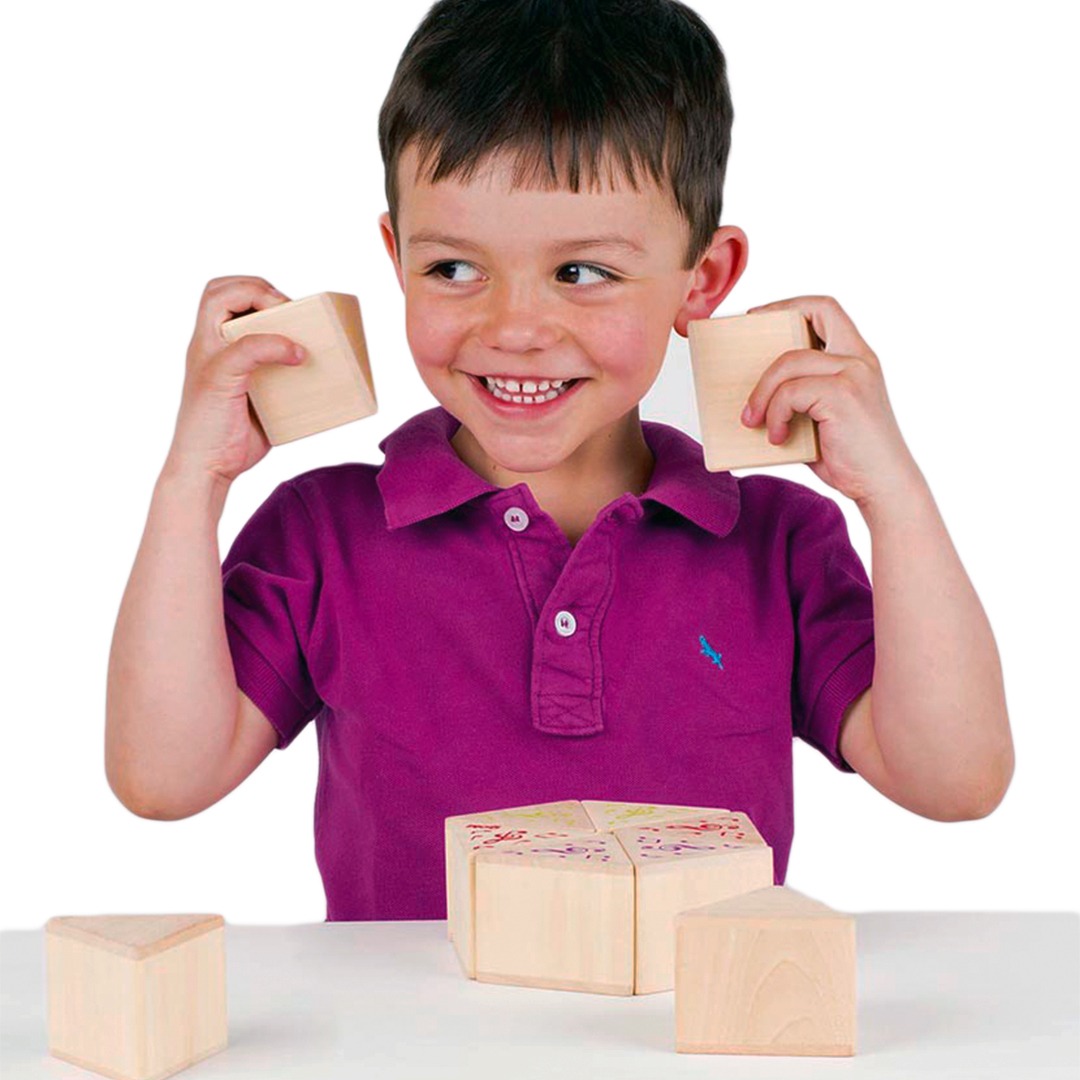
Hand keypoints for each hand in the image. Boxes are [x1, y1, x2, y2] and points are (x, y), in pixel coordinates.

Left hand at [164, 276, 304, 486]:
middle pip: (239, 299)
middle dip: (266, 296)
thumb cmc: (204, 423)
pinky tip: (308, 365)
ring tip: (303, 333)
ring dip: (283, 324)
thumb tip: (295, 346)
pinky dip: (294, 356)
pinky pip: (280, 361)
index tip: (277, 311)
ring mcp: (244, 367)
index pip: (222, 293)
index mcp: (207, 339)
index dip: (251, 291)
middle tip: (290, 312)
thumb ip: (252, 351)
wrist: (210, 467)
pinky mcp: (264, 388)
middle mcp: (224, 347)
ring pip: (261, 327)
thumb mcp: (222, 378)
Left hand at [740, 295, 923, 507]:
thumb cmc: (850, 457)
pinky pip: (790, 392)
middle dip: (768, 331)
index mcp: (858, 358)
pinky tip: (777, 437)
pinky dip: (775, 414)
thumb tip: (748, 396)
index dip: (790, 305)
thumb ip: (796, 397)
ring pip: (788, 362)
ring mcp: (854, 374)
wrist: (882, 487)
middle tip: (742, 360)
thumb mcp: (819, 418)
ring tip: (753, 421)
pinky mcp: (844, 395)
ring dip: (762, 393)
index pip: (826, 308)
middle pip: (809, 317)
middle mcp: (860, 359)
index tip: (759, 317)